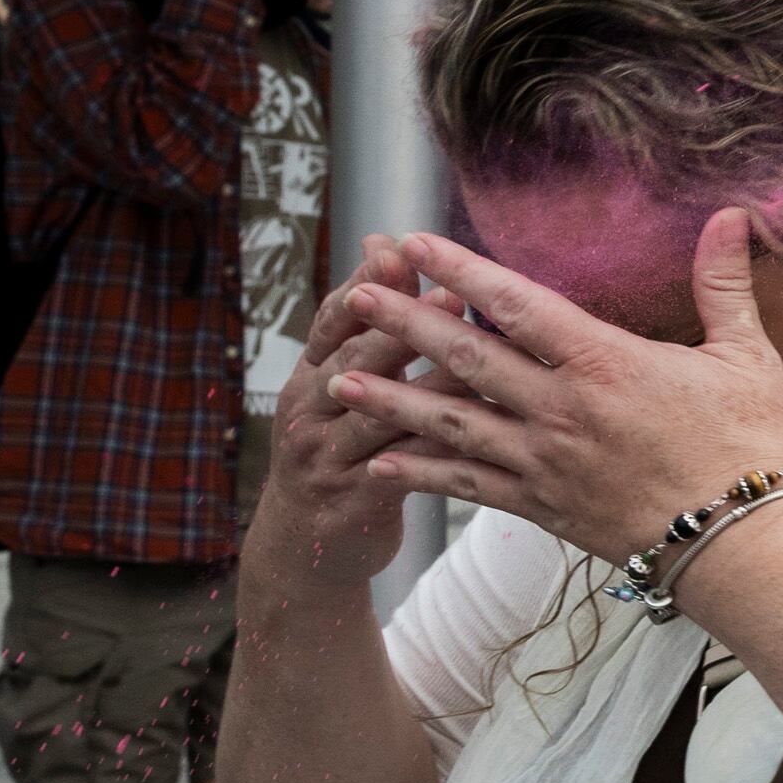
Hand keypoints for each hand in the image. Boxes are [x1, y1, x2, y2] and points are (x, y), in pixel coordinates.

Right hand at [249, 235, 436, 595]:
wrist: (307, 543)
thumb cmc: (338, 444)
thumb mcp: (339, 382)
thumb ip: (367, 319)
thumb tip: (384, 240)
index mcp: (310, 374)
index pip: (332, 319)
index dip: (364, 283)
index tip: (398, 250)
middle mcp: (309, 410)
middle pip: (352, 360)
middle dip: (398, 327)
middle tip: (447, 295)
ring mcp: (326, 457)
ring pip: (379, 416)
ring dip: (425, 386)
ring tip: (470, 359)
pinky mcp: (352, 500)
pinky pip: (399, 471)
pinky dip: (436, 451)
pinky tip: (475, 436)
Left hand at [328, 210, 782, 562]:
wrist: (743, 548)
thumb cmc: (753, 448)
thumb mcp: (748, 357)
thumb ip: (724, 284)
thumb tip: (733, 212)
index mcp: (606, 363)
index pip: (516, 305)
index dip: (460, 270)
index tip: (414, 245)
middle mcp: (562, 410)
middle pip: (467, 358)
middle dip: (405, 324)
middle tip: (355, 295)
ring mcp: (546, 463)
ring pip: (453, 423)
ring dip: (392, 400)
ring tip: (336, 382)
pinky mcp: (543, 507)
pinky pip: (469, 487)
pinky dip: (422, 473)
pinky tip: (381, 461)